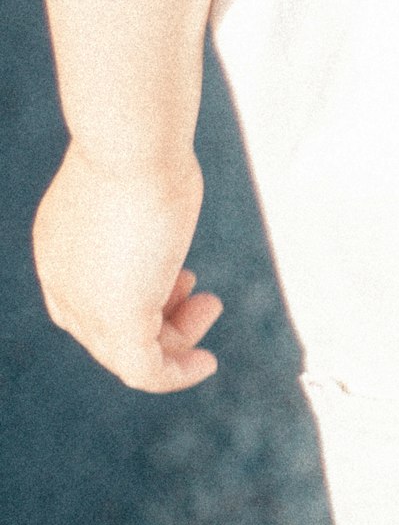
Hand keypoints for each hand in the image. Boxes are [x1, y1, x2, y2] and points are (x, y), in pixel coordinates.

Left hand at [34, 144, 218, 390]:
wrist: (132, 148)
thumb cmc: (143, 155)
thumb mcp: (135, 189)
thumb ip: (140, 207)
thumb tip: (162, 182)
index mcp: (59, 251)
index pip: (88, 302)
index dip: (142, 300)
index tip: (187, 281)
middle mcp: (63, 281)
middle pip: (108, 330)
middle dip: (164, 321)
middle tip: (206, 298)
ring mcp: (86, 303)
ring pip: (127, 353)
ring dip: (176, 340)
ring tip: (212, 307)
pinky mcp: (117, 319)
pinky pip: (143, 371)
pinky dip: (175, 376)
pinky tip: (206, 364)